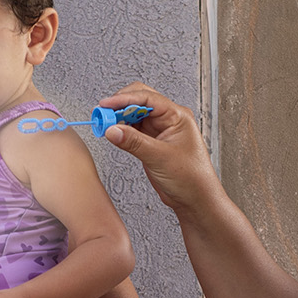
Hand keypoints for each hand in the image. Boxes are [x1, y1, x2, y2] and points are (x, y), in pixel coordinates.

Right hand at [98, 83, 219, 213]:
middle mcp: (168, 120)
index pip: (147, 98)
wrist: (195, 199)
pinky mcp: (151, 142)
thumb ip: (134, 142)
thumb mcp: (160, 157)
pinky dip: (121, 130)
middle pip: (139, 102)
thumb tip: (112, 130)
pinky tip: (114, 134)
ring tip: (104, 125)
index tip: (106, 104)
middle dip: (119, 106)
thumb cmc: (191, 178)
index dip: (124, 99)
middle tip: (102, 115)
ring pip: (133, 115)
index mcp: (177, 116)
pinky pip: (132, 130)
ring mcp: (159, 130)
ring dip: (118, 118)